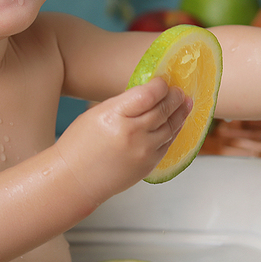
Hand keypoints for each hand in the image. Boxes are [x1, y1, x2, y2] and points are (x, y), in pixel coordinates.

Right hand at [54, 77, 191, 203]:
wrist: (75, 180)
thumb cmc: (79, 145)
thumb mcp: (96, 114)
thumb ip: (123, 103)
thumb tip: (148, 94)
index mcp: (115, 116)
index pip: (149, 94)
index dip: (160, 86)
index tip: (162, 82)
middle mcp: (132, 134)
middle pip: (163, 110)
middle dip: (174, 97)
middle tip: (179, 90)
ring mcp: (143, 152)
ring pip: (170, 127)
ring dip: (180, 113)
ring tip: (184, 103)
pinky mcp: (148, 165)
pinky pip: (167, 144)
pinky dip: (173, 131)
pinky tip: (175, 123)